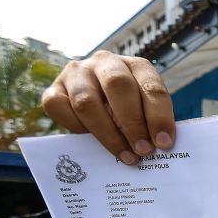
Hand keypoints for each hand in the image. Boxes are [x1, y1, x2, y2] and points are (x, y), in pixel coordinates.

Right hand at [41, 51, 175, 164]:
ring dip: (108, 133)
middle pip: (118, 85)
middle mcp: (105, 62)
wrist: (92, 106)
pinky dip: (75, 127)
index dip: (159, 116)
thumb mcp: (144, 112)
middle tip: (143, 150)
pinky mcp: (54, 88)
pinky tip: (89, 140)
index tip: (164, 143)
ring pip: (87, 100)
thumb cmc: (127, 112)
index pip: (151, 86)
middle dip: (133, 122)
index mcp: (136, 66)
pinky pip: (59, 107)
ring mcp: (77, 73)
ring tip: (124, 155)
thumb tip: (159, 147)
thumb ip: (150, 124)